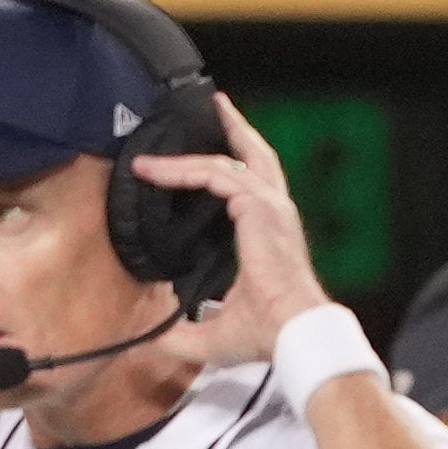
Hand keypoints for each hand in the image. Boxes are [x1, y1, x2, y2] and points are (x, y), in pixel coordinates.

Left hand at [134, 96, 331, 361]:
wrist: (294, 330)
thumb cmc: (271, 332)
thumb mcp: (217, 333)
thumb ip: (184, 333)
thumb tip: (153, 340)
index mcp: (272, 234)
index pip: (249, 189)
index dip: (223, 174)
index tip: (196, 168)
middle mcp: (276, 212)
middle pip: (256, 157)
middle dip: (236, 130)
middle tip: (217, 107)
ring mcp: (270, 205)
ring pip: (226, 161)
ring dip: (188, 152)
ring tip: (162, 143)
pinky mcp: (258, 206)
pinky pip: (214, 174)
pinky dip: (182, 169)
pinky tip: (155, 170)